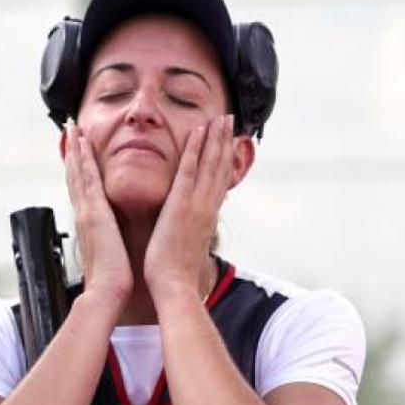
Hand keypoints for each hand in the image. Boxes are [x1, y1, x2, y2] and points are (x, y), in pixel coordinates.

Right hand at [64, 124, 132, 305]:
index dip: (78, 168)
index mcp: (90, 223)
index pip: (82, 189)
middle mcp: (84, 214)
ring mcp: (86, 212)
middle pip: (75, 176)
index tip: (78, 151)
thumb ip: (106, 241)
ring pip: (78, 173)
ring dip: (75, 149)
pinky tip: (82, 144)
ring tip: (74, 129)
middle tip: (71, 130)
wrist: (106, 292)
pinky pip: (86, 179)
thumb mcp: (108, 254)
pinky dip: (82, 160)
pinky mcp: (93, 213)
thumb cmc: (110, 279)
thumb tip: (108, 238)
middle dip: (73, 152)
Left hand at [144, 114, 234, 298]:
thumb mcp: (187, 247)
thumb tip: (191, 229)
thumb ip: (191, 232)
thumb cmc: (175, 273)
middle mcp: (207, 207)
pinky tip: (198, 131)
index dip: (224, 160)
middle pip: (219, 168)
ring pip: (210, 164)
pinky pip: (190, 170)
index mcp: (207, 217)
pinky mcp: (183, 204)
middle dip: (224, 143)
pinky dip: (196, 149)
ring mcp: (197, 204)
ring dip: (215, 138)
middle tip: (230, 121)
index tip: (229, 142)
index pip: (218, 182)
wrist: (174, 285)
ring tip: (221, 118)